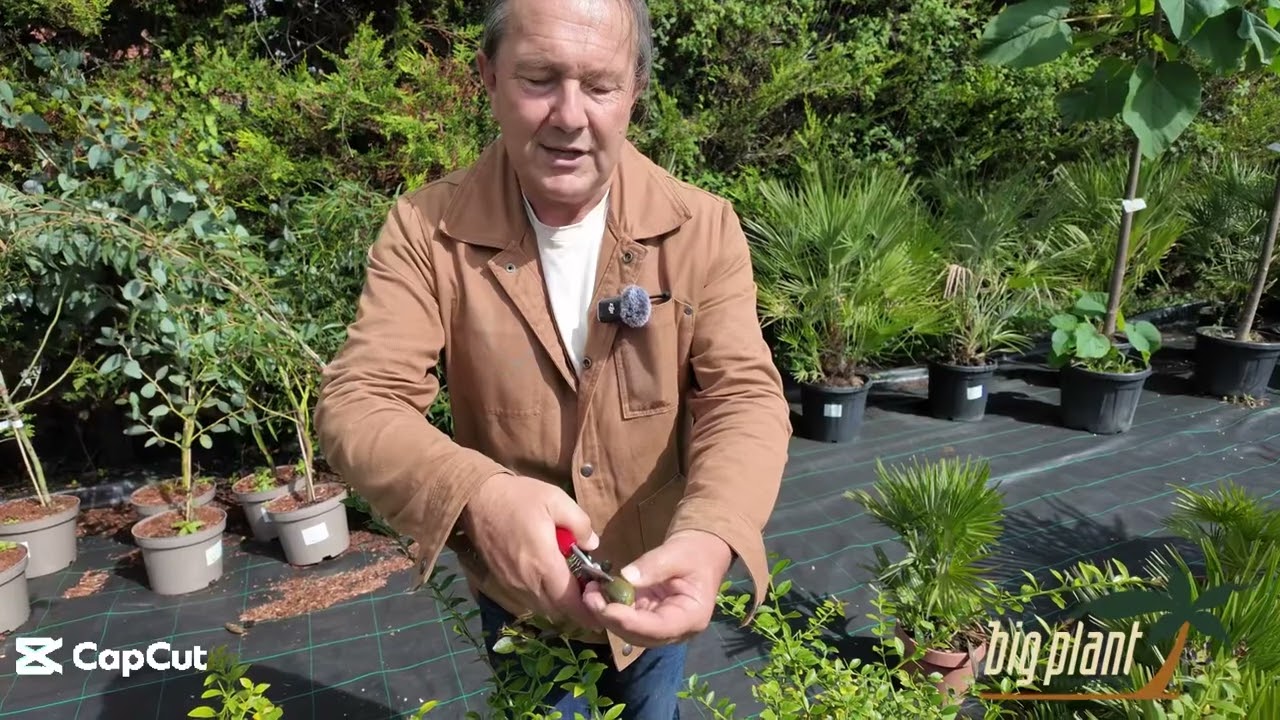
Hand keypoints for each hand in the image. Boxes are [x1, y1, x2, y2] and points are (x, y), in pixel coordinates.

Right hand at [459, 473, 600, 632]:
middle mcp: (527, 581)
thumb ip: (580, 523)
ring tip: (570, 585)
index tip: (601, 608)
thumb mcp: (556, 500)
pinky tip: (549, 579)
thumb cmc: (518, 498)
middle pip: (557, 609)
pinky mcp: (501, 580)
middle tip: (589, 591)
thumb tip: (592, 545)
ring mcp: (512, 583)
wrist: (477, 499)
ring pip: (542, 607)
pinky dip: (542, 597)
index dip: (587, 611)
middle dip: (575, 606)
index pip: (569, 601)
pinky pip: (527, 599)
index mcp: (543, 564)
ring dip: (558, 603)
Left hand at [582, 529, 732, 647]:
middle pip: (640, 636)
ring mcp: (660, 626)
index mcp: (692, 617)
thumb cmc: (694, 553)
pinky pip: (626, 620)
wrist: (699, 552)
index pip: (659, 629)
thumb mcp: (677, 553)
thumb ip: (654, 566)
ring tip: (590, 593)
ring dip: (607, 616)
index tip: (607, 608)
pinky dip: (610, 610)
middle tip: (590, 597)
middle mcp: (676, 630)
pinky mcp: (648, 618)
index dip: (631, 623)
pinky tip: (597, 594)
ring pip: (629, 632)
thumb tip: (626, 577)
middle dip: (612, 620)